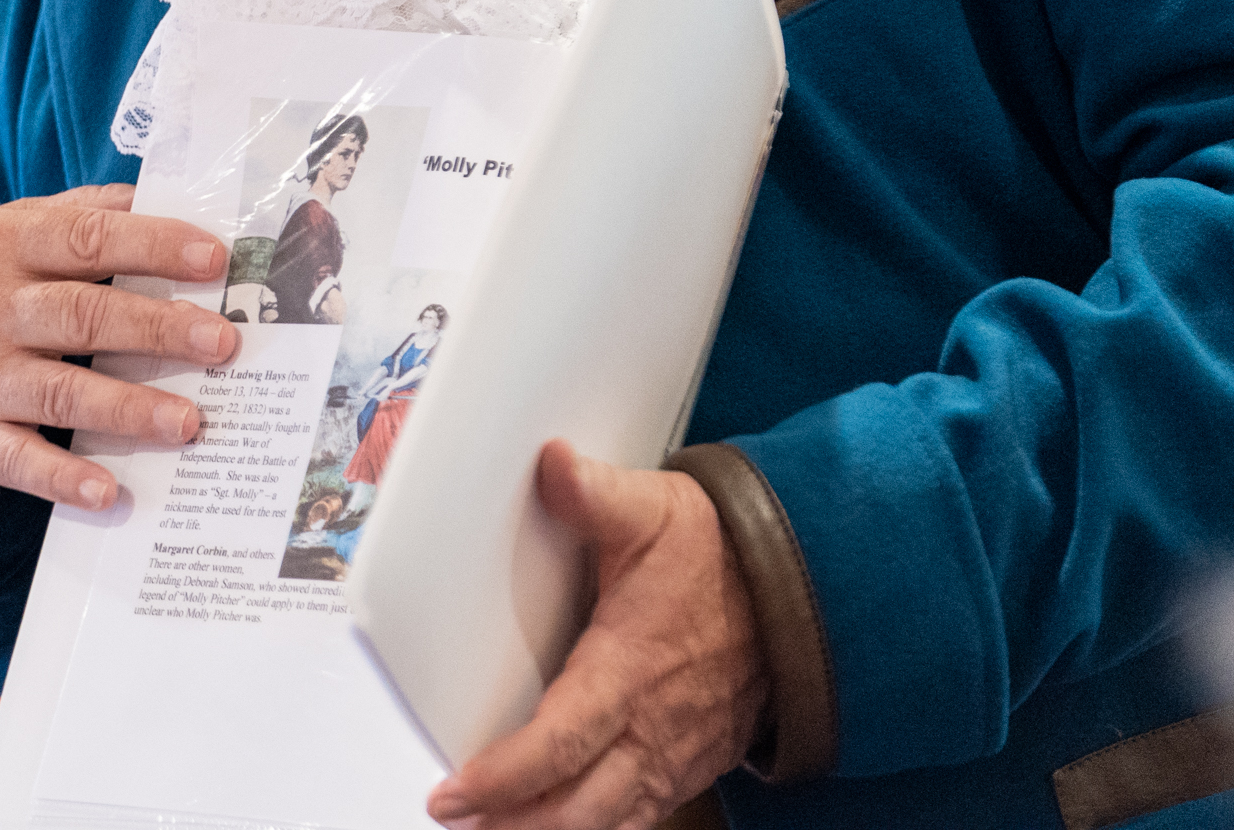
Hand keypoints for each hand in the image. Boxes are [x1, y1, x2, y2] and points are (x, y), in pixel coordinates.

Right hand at [0, 183, 234, 509]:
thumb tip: (161, 196)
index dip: (152, 246)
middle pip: (82, 313)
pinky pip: (15, 459)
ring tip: (191, 422)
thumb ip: (76, 215)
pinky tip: (108, 491)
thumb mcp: (3, 235)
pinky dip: (61, 476)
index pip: (85, 239)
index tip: (214, 261)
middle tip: (224, 343)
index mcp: (2, 244)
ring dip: (128, 406)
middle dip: (158, 327)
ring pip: (57, 389)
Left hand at [426, 442, 767, 829]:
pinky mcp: (691, 763)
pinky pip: (639, 816)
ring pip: (608, 821)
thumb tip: (552, 464)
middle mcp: (654, 726)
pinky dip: (595, 829)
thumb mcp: (654, 511)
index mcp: (631, 669)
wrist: (806, 587)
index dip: (504, 777)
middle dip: (513, 825)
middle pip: (579, 807)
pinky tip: (554, 828)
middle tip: (453, 824)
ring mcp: (676, 753)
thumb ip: (595, 493)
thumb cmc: (721, 553)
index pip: (560, 741)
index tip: (451, 795)